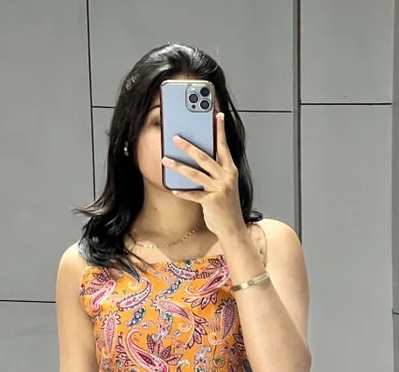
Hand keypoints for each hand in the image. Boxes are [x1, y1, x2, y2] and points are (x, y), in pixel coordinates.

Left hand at [163, 113, 245, 240]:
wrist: (233, 228)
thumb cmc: (226, 207)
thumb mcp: (224, 185)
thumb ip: (215, 172)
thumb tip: (199, 159)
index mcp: (230, 170)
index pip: (223, 147)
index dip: (220, 131)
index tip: (217, 116)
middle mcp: (226, 177)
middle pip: (205, 157)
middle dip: (189, 146)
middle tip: (175, 138)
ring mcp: (219, 189)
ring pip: (196, 174)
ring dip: (178, 166)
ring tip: (165, 160)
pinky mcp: (212, 201)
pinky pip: (193, 195)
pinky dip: (182, 192)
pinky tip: (173, 188)